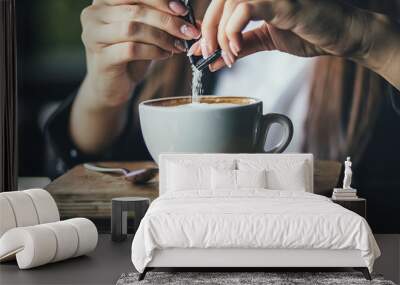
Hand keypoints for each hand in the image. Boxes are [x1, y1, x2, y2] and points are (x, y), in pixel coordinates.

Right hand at [80, 0, 200, 107]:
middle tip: (188, 31)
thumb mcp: (147, 33)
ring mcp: (94, 36)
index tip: (183, 10)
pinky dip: (153, 51)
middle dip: (167, 20)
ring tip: (178, 46)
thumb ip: (163, 21)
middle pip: (136, 10)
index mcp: (104, 2)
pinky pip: (131, 49)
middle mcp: (94, 15)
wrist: (111, 86)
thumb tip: (194, 20)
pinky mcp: (101, 58)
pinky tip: (166, 55)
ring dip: (162, 37)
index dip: (160, 0)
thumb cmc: (129, 56)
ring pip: (133, 28)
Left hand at [189, 0, 371, 71]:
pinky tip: (237, 51)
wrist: (339, 36)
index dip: (206, 26)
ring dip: (221, 35)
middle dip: (208, 31)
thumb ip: (240, 46)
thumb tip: (214, 60)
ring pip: (228, 4)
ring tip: (229, 57)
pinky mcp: (280, 0)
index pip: (220, 3)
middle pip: (218, 1)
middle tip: (208, 54)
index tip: (201, 49)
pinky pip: (244, 8)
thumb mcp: (265, 40)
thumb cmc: (308, 33)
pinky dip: (234, 32)